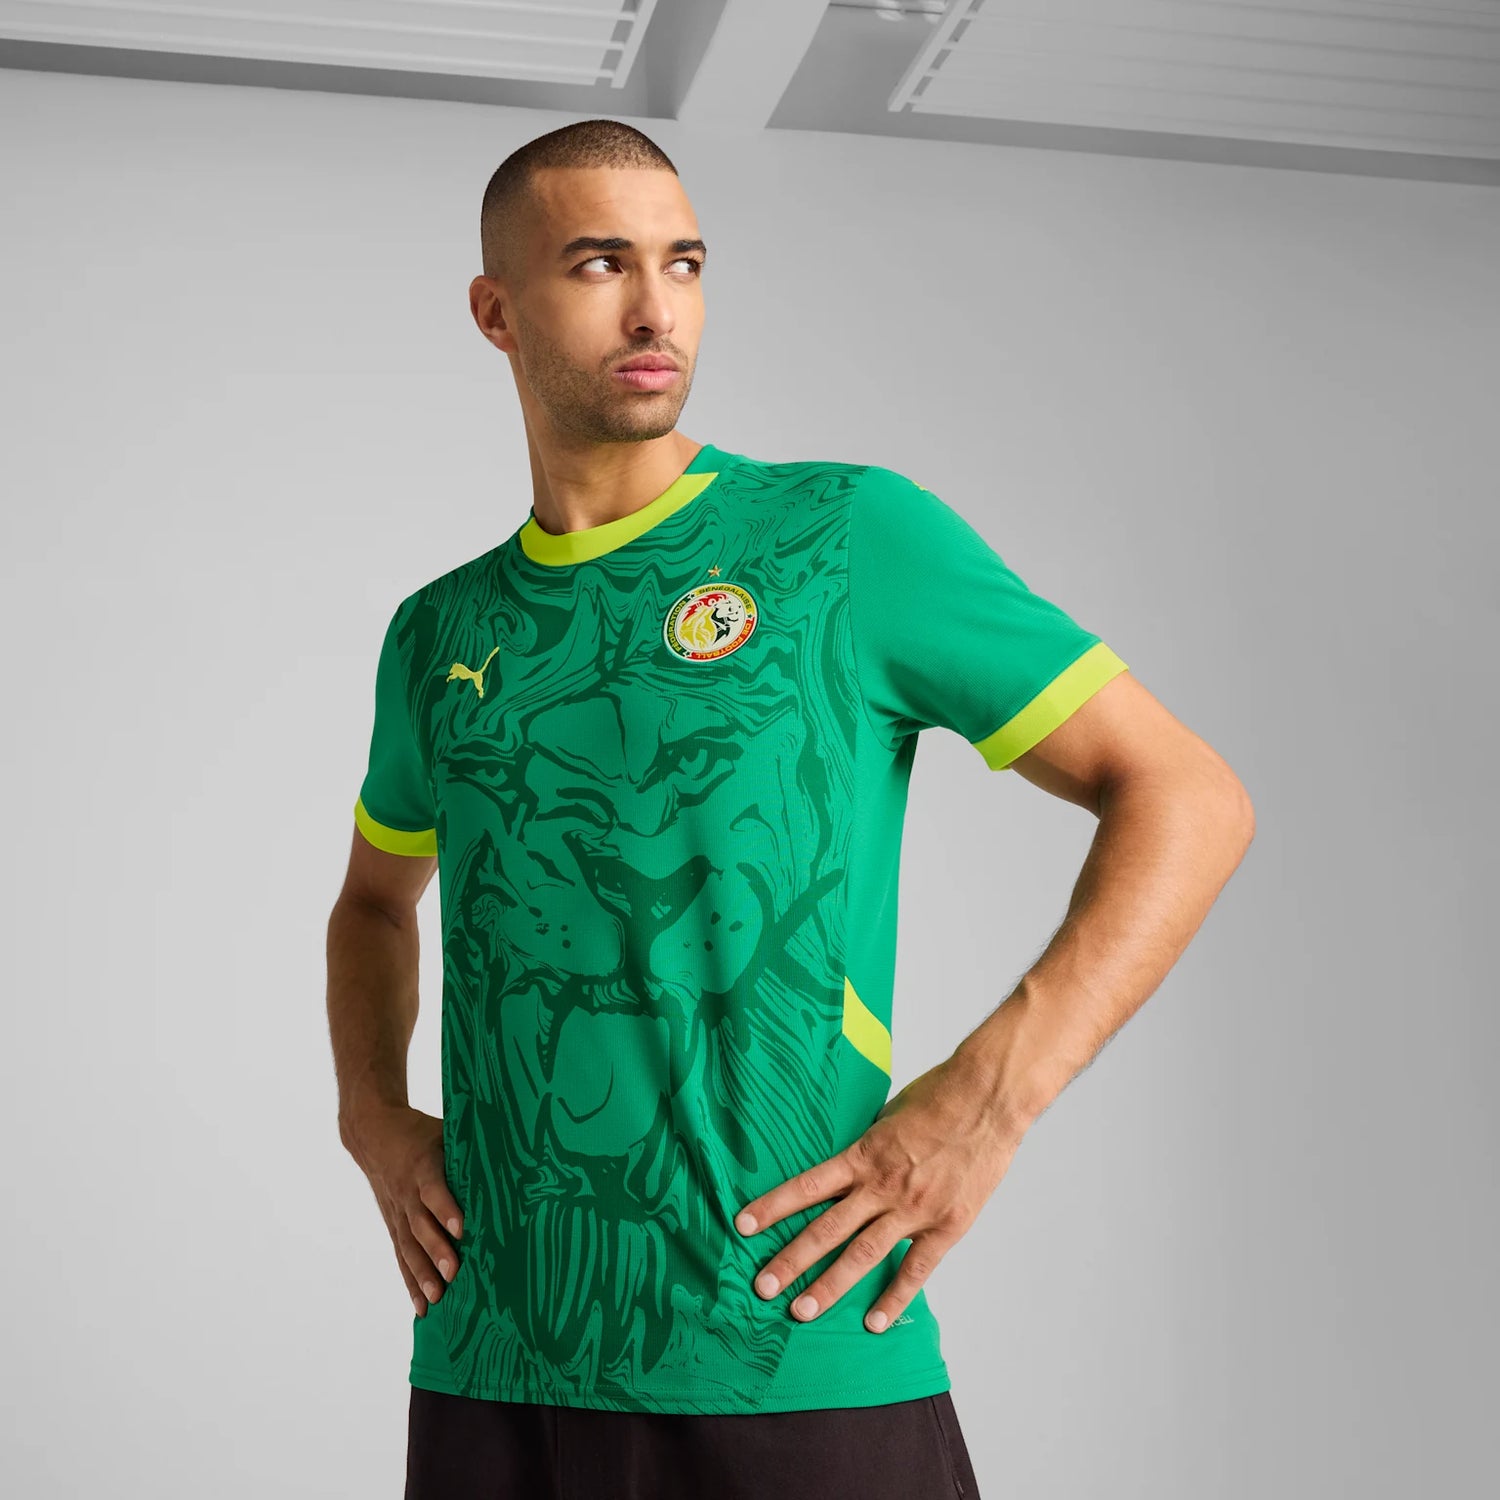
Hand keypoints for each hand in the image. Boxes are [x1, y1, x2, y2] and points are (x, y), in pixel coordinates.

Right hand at [342, 1103, 464, 1317]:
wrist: (375, 1134)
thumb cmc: (423, 1133)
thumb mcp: (446, 1131)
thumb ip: (472, 1147)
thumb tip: (517, 1155)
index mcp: (424, 1165)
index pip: (433, 1189)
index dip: (446, 1208)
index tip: (462, 1228)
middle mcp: (407, 1192)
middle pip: (420, 1225)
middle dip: (436, 1251)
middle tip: (454, 1274)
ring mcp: (398, 1212)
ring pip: (409, 1246)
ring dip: (422, 1274)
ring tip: (437, 1299)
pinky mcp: (394, 1226)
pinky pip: (401, 1257)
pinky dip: (410, 1283)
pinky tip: (422, 1307)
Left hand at [734, 1053, 1023, 1332]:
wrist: (987, 1096)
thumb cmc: (938, 1095)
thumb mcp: (887, 1115)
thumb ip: (866, 1147)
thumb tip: (846, 1167)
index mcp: (863, 1154)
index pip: (807, 1186)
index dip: (773, 1207)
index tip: (743, 1227)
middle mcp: (882, 1185)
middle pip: (826, 1229)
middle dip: (791, 1261)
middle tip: (762, 1287)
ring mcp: (913, 1208)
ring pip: (862, 1255)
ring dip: (828, 1286)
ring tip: (800, 1311)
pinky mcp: (946, 1225)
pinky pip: (915, 1269)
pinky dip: (894, 1297)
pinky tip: (873, 1322)